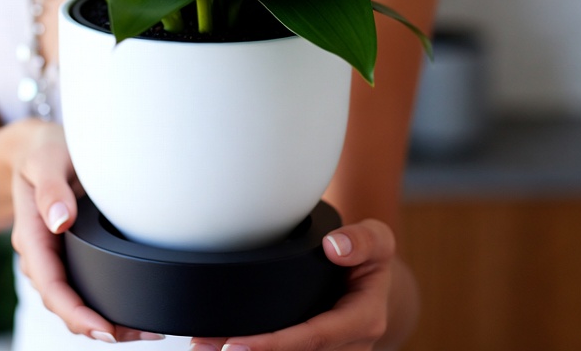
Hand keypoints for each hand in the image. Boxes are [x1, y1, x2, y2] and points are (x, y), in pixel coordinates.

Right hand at [10, 122, 164, 342]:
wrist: (36, 147)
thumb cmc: (43, 150)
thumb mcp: (46, 159)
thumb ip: (51, 188)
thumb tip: (60, 222)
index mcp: (31, 233)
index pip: (50, 285)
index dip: (76, 312)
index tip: (105, 329)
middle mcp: (40, 251)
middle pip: (63, 302)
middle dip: (97, 325)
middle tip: (142, 334)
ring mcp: (52, 255)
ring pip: (72, 298)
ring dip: (103, 319)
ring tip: (144, 330)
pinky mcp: (67, 252)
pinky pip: (80, 284)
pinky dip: (102, 301)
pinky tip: (129, 309)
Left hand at [191, 219, 402, 350]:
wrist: (373, 280)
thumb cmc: (369, 258)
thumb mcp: (377, 240)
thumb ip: (362, 241)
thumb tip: (335, 247)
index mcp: (363, 320)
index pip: (314, 338)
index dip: (275, 345)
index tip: (238, 345)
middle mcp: (348, 346)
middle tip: (204, 346)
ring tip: (203, 346)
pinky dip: (257, 350)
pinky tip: (220, 345)